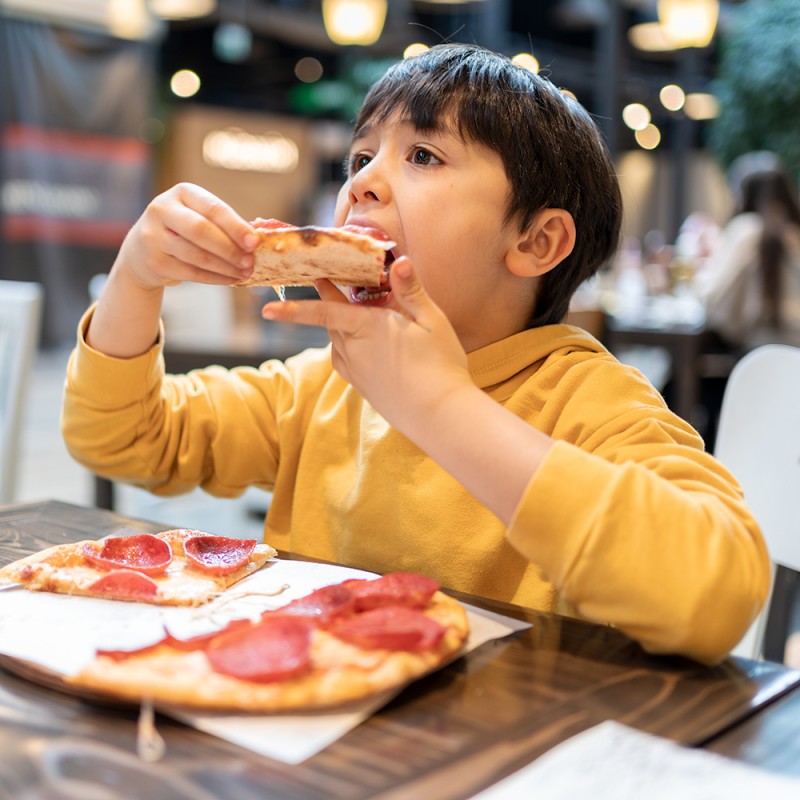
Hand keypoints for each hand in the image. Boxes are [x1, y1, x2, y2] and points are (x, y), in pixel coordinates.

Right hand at [114, 183, 257, 289]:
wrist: (142, 251)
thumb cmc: (183, 231)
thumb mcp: (198, 217)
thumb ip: (223, 224)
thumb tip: (257, 239)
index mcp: (181, 193)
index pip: (212, 208)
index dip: (235, 226)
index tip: (255, 242)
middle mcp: (162, 209)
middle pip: (201, 230)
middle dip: (230, 248)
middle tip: (250, 261)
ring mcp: (153, 236)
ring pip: (196, 254)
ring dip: (225, 267)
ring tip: (244, 273)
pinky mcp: (154, 261)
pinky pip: (191, 272)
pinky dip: (214, 278)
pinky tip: (230, 279)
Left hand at [262, 257, 473, 439]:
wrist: (441, 416)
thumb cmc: (441, 365)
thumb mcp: (431, 321)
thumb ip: (411, 290)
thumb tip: (399, 261)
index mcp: (367, 327)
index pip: (323, 312)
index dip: (295, 309)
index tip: (267, 309)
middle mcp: (354, 350)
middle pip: (330, 322)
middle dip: (327, 301)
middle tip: (327, 279)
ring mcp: (357, 373)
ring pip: (337, 343)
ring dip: (338, 326)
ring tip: (350, 311)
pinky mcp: (365, 389)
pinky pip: (345, 362)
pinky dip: (346, 347)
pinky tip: (360, 345)